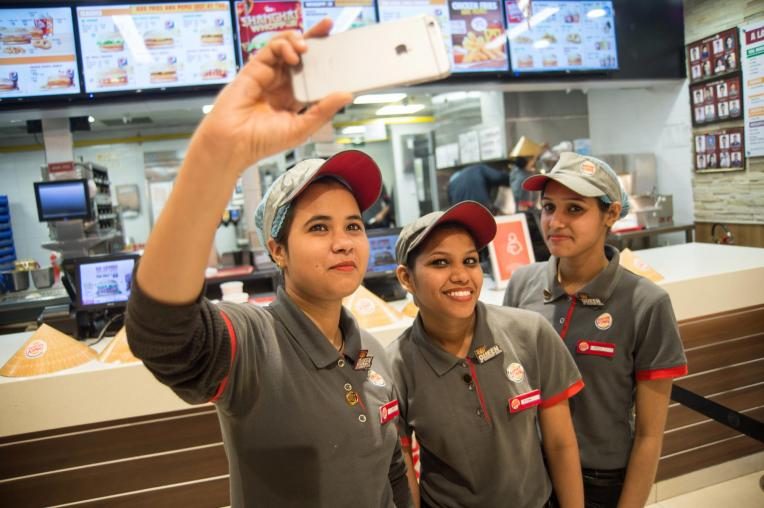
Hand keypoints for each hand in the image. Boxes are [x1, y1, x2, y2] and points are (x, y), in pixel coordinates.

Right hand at [193, 19, 352, 174]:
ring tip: (306, 48)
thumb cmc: (263, 141)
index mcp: (295, 97)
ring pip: (285, 47)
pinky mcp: (254, 68)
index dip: (326, 60)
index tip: (341, 51)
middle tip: (328, 27)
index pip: (314, 73)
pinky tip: (293, 55)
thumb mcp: (302, 127)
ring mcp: (269, 74)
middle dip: (315, 38)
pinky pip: (270, 49)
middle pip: (301, 55)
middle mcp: (283, 83)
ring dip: (297, 41)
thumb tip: (346, 95)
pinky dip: (283, 46)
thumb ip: (324, 110)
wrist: (235, 143)